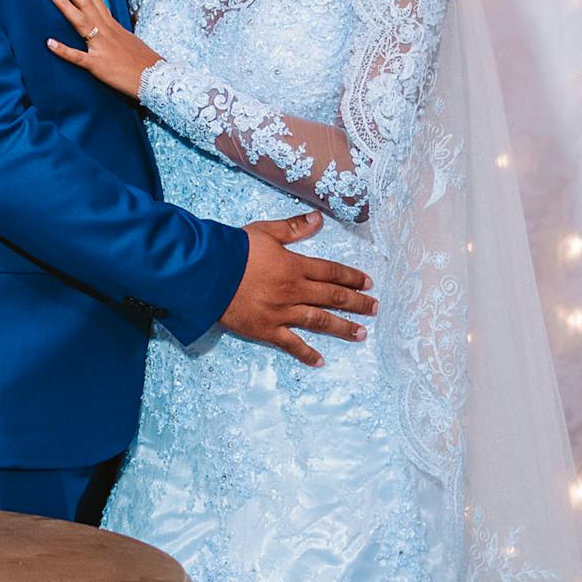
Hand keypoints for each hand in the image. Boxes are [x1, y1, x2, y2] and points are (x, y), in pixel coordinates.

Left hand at [44, 0, 159, 99]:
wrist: (156, 79)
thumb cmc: (143, 61)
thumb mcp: (129, 39)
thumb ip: (114, 30)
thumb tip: (105, 22)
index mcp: (112, 24)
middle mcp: (106, 30)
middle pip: (86, 1)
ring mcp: (102, 46)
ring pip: (81, 21)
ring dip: (64, 5)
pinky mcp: (98, 65)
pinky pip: (78, 57)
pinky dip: (64, 50)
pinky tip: (49, 42)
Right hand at [219, 211, 376, 367]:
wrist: (206, 273)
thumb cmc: (232, 249)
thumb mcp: (264, 232)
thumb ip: (292, 228)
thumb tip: (318, 219)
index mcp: (295, 266)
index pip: (331, 272)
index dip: (352, 277)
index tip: (368, 283)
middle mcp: (294, 291)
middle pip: (333, 297)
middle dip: (357, 303)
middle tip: (375, 308)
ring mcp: (282, 312)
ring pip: (319, 321)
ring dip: (343, 328)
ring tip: (361, 334)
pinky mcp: (266, 329)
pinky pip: (291, 344)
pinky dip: (306, 353)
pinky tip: (320, 361)